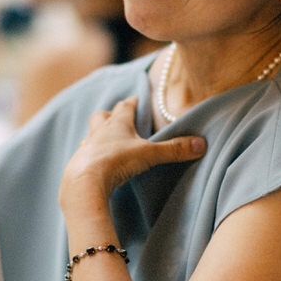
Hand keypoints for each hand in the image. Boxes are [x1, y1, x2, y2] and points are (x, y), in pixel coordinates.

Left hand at [59, 97, 206, 208]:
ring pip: (91, 135)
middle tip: (116, 116)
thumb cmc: (116, 161)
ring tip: (106, 142)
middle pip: (102, 116)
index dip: (132, 102)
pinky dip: (92, 156)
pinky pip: (85, 156)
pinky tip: (97, 164)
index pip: (125, 106)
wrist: (84, 181)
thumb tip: (201, 144)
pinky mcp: (78, 164)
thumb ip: (174, 150)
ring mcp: (86, 148)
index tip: (136, 99)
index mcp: (117, 123)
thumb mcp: (150, 154)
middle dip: (109, 114)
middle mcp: (99, 132)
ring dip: (98, 136)